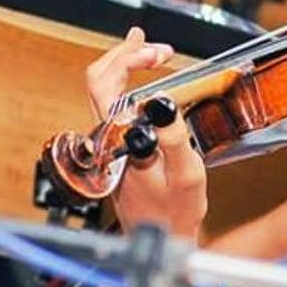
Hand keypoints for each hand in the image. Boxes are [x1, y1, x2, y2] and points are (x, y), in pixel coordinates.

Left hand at [85, 28, 206, 238]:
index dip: (128, 59)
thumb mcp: (186, 175)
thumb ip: (174, 139)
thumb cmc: (173, 213)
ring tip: (151, 52)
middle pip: (100, 80)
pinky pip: (114, 103)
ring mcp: (110, 142)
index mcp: (119, 140)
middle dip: (127, 55)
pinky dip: (129, 81)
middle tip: (157, 48)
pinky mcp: (118, 147)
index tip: (159, 54)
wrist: (161, 238)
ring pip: (105, 91)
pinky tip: (144, 77)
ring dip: (127, 65)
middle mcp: (108, 139)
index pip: (106, 84)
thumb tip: (162, 103)